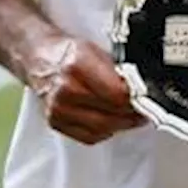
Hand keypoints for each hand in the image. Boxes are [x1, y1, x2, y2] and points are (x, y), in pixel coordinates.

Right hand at [27, 36, 145, 144]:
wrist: (41, 60)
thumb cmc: (69, 53)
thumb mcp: (97, 51)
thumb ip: (118, 70)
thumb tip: (141, 87)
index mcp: (78, 66)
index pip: (117, 93)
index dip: (136, 98)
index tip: (147, 97)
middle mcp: (66, 90)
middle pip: (111, 113)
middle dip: (132, 114)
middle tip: (145, 110)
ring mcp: (59, 109)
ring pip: (102, 128)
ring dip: (122, 125)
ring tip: (133, 117)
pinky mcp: (55, 123)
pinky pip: (89, 136)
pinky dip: (106, 131)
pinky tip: (113, 122)